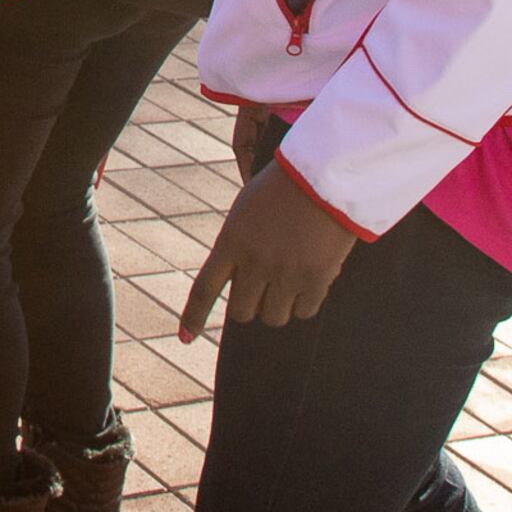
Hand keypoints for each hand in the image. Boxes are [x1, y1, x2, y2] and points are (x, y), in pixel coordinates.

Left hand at [179, 150, 360, 335]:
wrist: (325, 174)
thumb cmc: (284, 187)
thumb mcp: (247, 210)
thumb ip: (238, 245)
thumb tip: (238, 283)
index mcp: (231, 241)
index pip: (204, 289)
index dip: (194, 317)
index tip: (186, 338)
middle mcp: (254, 262)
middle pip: (242, 312)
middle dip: (252, 305)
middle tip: (266, 290)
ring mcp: (284, 273)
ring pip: (274, 317)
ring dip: (281, 305)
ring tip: (293, 279)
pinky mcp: (315, 278)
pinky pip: (305, 311)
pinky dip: (307, 301)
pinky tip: (313, 278)